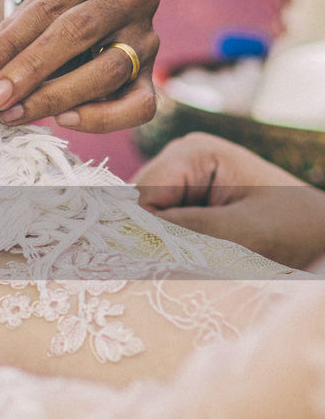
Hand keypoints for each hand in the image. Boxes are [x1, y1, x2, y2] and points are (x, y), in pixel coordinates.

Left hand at [0, 0, 160, 132]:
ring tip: (14, 114)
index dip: (10, 45)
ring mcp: (148, 34)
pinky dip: (102, 119)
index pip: (50, 8)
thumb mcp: (27, 11)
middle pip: (80, 33)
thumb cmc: (50, 12)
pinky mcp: (153, 73)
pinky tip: (63, 119)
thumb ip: (10, 40)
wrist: (83, 12)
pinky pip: (140, 105)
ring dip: (55, 98)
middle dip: (31, 71)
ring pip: (108, 70)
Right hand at [132, 133, 324, 269]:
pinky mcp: (182, 205)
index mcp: (191, 152)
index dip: (143, 234)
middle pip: (134, 209)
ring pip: (141, 224)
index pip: (138, 197)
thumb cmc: (297, 231)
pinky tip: (195, 260)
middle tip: (190, 266)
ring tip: (199, 263)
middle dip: (152, 242)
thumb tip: (122, 238)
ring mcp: (178, 183)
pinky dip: (169, 252)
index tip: (165, 265)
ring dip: (161, 250)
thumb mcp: (243, 233)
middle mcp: (176, 161)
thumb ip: (183, 232)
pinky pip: (156, 232)